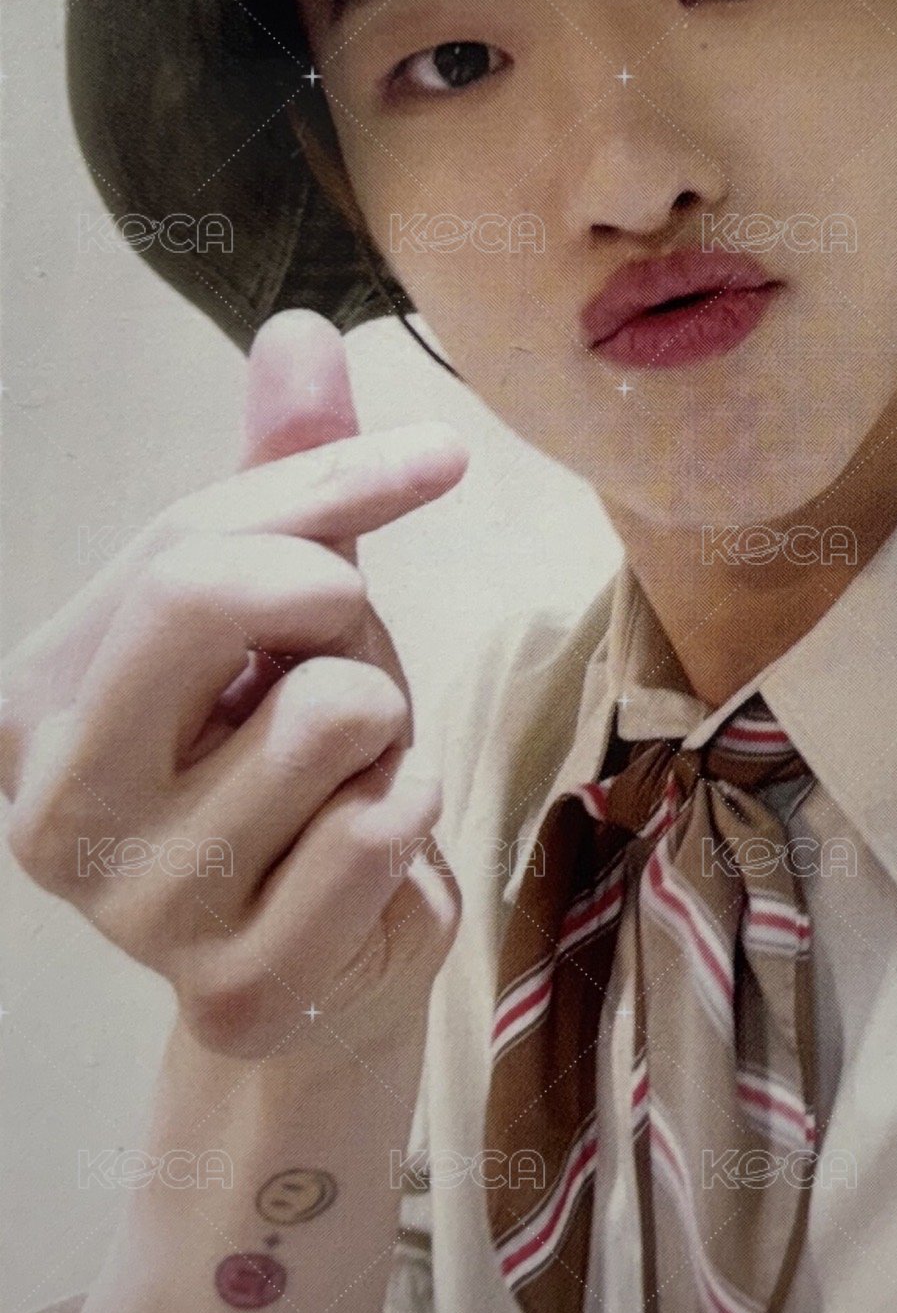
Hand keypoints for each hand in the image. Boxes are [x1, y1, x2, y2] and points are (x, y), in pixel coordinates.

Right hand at [2, 309, 466, 1062]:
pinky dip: (412, 807)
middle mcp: (50, 807)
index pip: (185, 541)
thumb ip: (282, 474)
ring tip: (344, 770)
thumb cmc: (289, 756)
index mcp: (33, 698)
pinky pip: (383, 825)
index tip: (439, 459)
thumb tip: (298, 326)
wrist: (325, 954)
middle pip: (207, 595)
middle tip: (348, 640)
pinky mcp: (236, 987)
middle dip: (332, 596)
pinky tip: (366, 846)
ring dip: (386, 721)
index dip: (332, 483)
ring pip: (333, 709)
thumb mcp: (280, 605)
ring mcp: (133, 912)